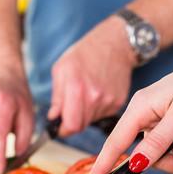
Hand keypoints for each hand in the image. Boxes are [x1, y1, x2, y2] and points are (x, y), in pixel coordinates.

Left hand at [48, 17, 136, 135]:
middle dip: (73, 121)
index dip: (64, 129)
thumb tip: (53, 117)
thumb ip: (57, 96)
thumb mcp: (62, 68)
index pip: (71, 125)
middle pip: (81, 126)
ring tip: (86, 93)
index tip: (61, 127)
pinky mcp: (119, 102)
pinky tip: (97, 92)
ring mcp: (109, 100)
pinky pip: (103, 114)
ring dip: (85, 113)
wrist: (115, 44)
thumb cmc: (85, 53)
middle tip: (71, 106)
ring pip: (92, 120)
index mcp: (77, 87)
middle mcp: (95, 96)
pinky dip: (97, 108)